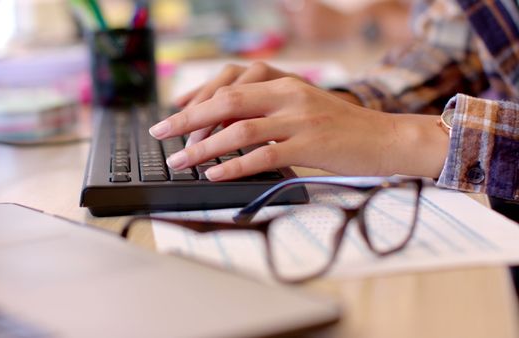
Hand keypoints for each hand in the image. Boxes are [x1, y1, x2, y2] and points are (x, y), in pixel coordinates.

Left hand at [150, 78, 448, 180]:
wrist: (386, 138)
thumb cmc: (340, 127)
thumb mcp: (300, 108)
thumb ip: (264, 112)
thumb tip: (221, 127)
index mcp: (283, 83)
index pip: (229, 84)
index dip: (196, 98)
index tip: (172, 113)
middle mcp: (288, 95)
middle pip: (226, 102)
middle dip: (187, 118)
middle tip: (161, 133)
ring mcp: (299, 119)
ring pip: (240, 130)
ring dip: (204, 147)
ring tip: (180, 160)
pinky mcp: (311, 145)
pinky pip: (264, 155)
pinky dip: (234, 166)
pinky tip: (214, 175)